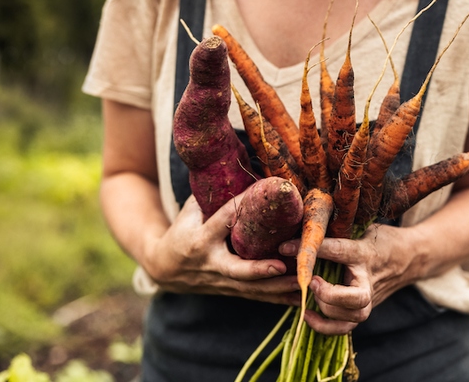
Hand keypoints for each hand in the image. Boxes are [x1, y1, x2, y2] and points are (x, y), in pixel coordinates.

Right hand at [143, 192, 300, 305]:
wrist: (164, 269)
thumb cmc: (181, 232)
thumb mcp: (189, 212)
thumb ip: (210, 197)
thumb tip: (238, 170)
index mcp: (200, 239)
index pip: (223, 221)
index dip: (240, 206)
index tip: (261, 193)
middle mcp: (212, 262)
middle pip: (237, 269)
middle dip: (259, 269)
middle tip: (281, 266)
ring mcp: (222, 280)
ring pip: (252, 288)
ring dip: (278, 288)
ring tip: (304, 284)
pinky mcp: (231, 291)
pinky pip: (257, 297)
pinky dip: (279, 298)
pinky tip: (302, 298)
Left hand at [281, 223, 415, 334]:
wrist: (412, 258)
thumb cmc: (382, 238)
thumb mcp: (364, 227)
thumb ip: (339, 228)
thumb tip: (306, 220)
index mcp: (365, 253)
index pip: (339, 251)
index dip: (312, 249)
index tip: (285, 246)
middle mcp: (368, 279)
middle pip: (356, 298)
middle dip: (330, 294)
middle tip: (312, 281)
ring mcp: (370, 298)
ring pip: (352, 315)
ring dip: (327, 308)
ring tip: (310, 292)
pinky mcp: (364, 310)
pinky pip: (346, 327)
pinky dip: (325, 326)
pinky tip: (307, 315)